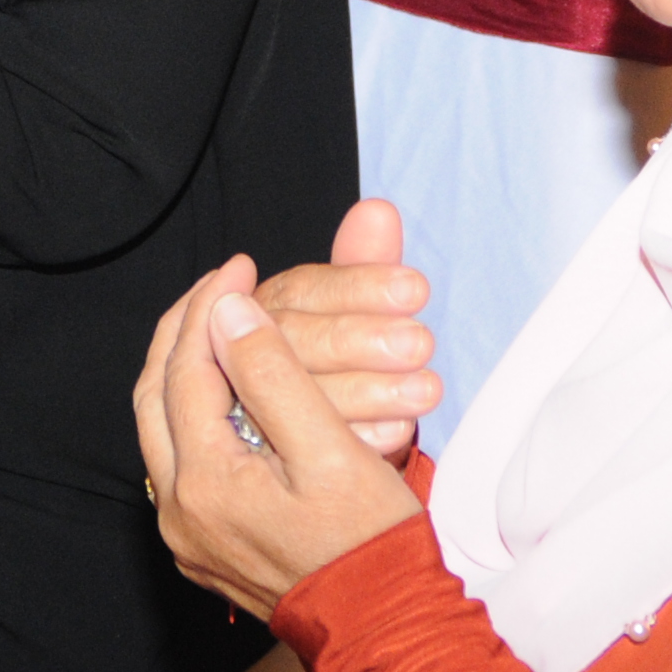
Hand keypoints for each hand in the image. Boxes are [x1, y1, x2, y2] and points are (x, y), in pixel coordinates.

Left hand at [136, 259, 427, 620]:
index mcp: (205, 485)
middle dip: (182, 332)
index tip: (241, 265)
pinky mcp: (204, 547)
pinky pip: (181, 459)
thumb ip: (274, 376)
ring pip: (163, 427)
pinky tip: (228, 387)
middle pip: (156, 396)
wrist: (386, 633)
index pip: (187, 370)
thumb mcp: (331, 449)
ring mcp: (187, 536)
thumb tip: (227, 312)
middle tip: (217, 286)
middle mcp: (179, 514)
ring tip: (219, 324)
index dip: (211, 308)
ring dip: (184, 370)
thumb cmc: (370, 544)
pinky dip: (196, 411)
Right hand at [255, 198, 441, 461]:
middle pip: (293, 340)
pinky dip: (356, 439)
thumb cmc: (335, 364)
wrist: (320, 451)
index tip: (416, 289)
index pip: (304, 289)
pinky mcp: (270, 461)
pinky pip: (306, 454)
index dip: (361, 285)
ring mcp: (249, 410)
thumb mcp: (352, 312)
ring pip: (299, 398)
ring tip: (425, 390)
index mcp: (262, 307)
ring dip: (367, 392)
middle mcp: (245, 352)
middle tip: (420, 343)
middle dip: (361, 339)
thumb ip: (362, 265)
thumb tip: (378, 210)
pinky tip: (400, 433)